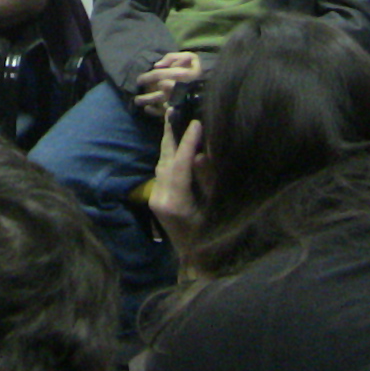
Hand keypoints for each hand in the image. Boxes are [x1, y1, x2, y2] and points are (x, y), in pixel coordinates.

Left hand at [134, 51, 204, 115]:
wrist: (213, 84)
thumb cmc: (197, 68)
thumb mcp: (189, 57)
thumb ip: (172, 58)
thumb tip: (157, 65)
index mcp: (180, 75)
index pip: (159, 76)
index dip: (147, 77)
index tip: (139, 80)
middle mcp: (178, 89)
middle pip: (157, 92)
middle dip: (145, 93)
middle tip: (136, 94)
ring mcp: (178, 100)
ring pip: (160, 102)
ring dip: (147, 102)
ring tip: (137, 102)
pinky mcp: (180, 108)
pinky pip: (166, 112)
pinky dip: (155, 112)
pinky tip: (147, 110)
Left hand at [148, 107, 206, 259]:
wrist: (194, 261)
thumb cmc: (211, 237)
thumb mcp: (213, 208)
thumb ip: (206, 181)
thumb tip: (202, 153)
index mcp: (175, 203)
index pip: (180, 165)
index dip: (188, 142)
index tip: (197, 122)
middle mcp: (160, 199)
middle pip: (164, 160)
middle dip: (170, 135)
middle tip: (175, 109)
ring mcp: (156, 199)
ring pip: (161, 164)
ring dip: (168, 142)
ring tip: (175, 120)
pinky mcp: (157, 198)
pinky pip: (162, 171)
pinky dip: (169, 155)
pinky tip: (176, 143)